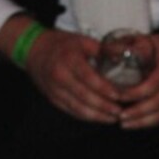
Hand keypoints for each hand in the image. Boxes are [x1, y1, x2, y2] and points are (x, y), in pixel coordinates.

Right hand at [0, 16, 121, 122]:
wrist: (34, 50)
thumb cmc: (61, 45)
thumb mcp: (81, 40)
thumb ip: (102, 49)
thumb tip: (125, 56)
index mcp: (69, 60)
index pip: (90, 79)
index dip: (105, 89)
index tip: (120, 96)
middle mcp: (60, 77)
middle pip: (85, 97)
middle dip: (104, 107)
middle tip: (121, 111)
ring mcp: (55, 90)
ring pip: (78, 109)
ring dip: (97, 116)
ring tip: (113, 118)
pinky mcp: (53, 99)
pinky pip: (72, 112)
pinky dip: (87, 117)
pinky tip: (99, 118)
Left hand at [116, 19, 158, 129]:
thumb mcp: (149, 40)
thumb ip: (129, 46)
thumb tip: (105, 52)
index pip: (150, 86)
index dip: (133, 94)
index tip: (117, 97)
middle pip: (155, 104)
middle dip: (135, 113)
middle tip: (117, 115)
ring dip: (140, 122)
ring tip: (123, 123)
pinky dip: (149, 123)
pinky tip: (135, 124)